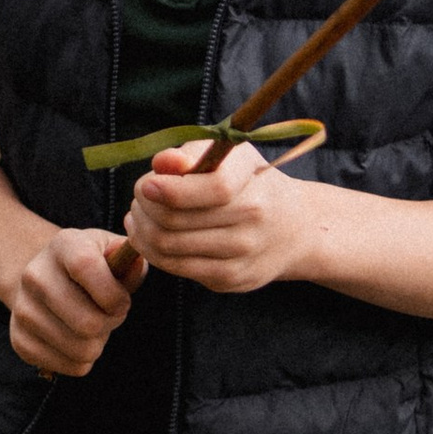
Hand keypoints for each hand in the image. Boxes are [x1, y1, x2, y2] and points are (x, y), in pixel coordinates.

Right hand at [9, 226, 140, 376]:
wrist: (46, 282)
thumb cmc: (91, 269)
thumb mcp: (112, 253)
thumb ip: (128, 259)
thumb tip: (134, 265)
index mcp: (62, 246)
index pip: (86, 267)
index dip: (113, 293)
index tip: (122, 301)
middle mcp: (35, 275)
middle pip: (87, 322)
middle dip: (111, 323)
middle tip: (109, 315)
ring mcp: (23, 309)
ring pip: (81, 349)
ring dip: (98, 343)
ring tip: (93, 326)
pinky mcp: (20, 340)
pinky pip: (70, 367)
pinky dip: (83, 360)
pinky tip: (78, 340)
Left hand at [126, 139, 315, 296]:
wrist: (294, 230)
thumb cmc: (251, 183)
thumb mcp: (231, 157)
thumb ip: (193, 154)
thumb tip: (160, 164)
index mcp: (253, 185)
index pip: (213, 189)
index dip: (171, 188)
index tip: (146, 184)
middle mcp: (253, 222)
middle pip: (177, 220)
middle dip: (144, 207)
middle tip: (138, 196)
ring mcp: (242, 255)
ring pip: (169, 247)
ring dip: (142, 230)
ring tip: (138, 215)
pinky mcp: (231, 279)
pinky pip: (177, 268)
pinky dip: (153, 252)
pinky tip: (149, 236)